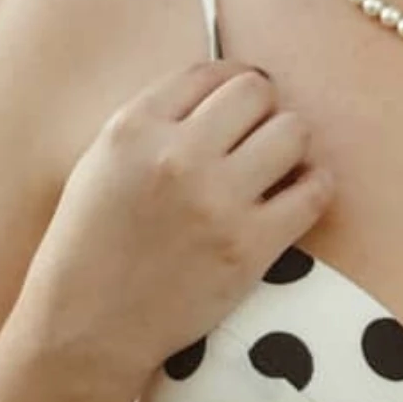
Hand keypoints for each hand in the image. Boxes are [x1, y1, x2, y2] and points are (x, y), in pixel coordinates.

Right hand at [24, 59, 333, 385]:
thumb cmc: (91, 246)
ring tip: (279, 168)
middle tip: (260, 138)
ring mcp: (217, 201)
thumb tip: (225, 94)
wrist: (88, 328)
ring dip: (292, 145)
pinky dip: (315, 187)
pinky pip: (314, 192)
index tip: (243, 105)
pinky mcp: (250, 247)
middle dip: (265, 110)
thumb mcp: (102, 163)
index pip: (211, 72)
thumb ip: (155, 124)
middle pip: (257, 92)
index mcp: (134, 127)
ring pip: (293, 132)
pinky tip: (298, 195)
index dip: (236, 83)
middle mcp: (177, 154)